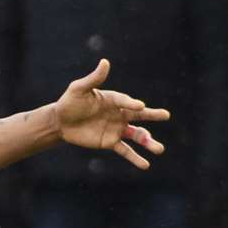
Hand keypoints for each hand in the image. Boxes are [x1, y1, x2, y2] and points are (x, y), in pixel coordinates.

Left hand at [54, 59, 168, 169]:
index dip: (131, 104)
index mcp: (115, 99)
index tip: (140, 107)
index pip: (126, 101)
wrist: (61, 122)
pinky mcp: (109, 142)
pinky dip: (134, 158)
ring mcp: (116, 129)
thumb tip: (105, 62)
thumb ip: (94, 78)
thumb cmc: (70, 102)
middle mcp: (120, 114)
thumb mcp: (79, 89)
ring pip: (136, 135)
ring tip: (160, 149)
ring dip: (148, 142)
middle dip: (153, 116)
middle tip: (166, 116)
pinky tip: (145, 165)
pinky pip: (125, 150)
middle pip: (140, 116)